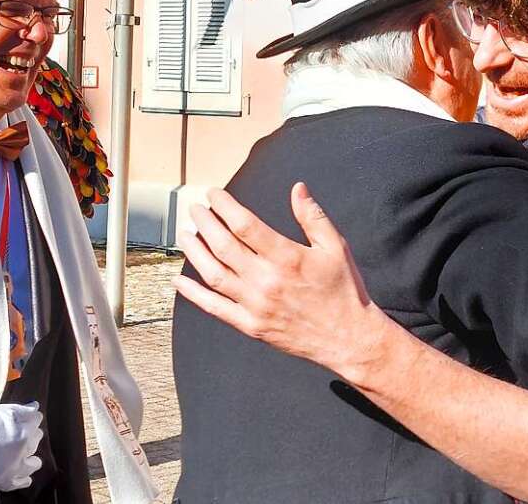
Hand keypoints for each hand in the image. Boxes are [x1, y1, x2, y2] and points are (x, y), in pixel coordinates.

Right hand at [0, 402, 42, 490]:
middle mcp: (24, 447)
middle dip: (28, 436)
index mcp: (25, 429)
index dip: (28, 419)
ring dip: (28, 457)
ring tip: (17, 455)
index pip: (37, 420)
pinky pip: (24, 481)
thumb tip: (36, 407)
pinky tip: (18, 471)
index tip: (21, 422)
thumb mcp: (2, 410)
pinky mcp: (5, 480)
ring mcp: (16, 465)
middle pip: (37, 439)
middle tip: (14, 437)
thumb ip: (23, 410)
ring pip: (34, 462)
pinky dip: (23, 477)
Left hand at [173, 183, 394, 384]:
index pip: (244, 224)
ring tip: (185, 234)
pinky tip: (180, 281)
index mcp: (287, 257)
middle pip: (223, 245)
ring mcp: (255, 305)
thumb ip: (313, 216)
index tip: (214, 195)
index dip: (224, 206)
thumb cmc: (343, 290)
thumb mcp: (336, 246)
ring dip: (195, 252)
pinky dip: (194, 294)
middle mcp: (266, 280)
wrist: (348, 338)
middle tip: (195, 209)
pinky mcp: (251, 326)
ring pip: (213, 274)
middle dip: (205, 223)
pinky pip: (215, 308)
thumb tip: (297, 188)